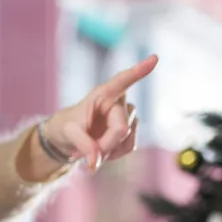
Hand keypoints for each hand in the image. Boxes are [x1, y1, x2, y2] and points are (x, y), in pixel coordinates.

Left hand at [44, 55, 156, 171]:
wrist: (70, 139)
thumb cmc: (67, 128)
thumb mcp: (67, 134)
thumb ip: (82, 145)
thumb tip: (96, 163)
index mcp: (103, 93)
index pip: (122, 80)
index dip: (139, 71)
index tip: (154, 59)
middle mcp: (119, 101)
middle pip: (121, 128)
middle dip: (104, 145)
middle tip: (87, 153)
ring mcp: (128, 115)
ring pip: (127, 139)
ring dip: (109, 150)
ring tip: (92, 148)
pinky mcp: (132, 130)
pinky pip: (129, 147)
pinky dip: (114, 154)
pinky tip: (103, 150)